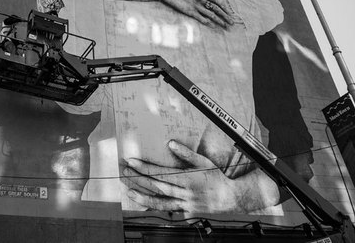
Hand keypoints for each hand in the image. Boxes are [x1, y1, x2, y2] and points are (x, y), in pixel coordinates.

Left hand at [122, 140, 278, 212]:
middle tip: (125, 173)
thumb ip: (186, 153)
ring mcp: (184, 204)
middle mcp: (184, 192)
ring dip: (143, 197)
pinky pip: (168, 210)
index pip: (161, 172)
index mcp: (187, 178)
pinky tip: (146, 204)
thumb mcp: (203, 162)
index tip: (132, 162)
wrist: (229, 198)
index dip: (145, 168)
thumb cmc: (216, 177)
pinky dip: (156, 208)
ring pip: (160, 201)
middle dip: (139, 179)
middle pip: (157, 186)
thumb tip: (171, 143)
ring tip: (130, 192)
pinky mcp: (186, 212)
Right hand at [160, 0, 234, 27]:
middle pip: (218, 9)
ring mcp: (196, 5)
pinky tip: (212, 26)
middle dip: (226, 16)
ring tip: (225, 26)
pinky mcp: (189, 11)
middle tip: (232, 23)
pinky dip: (208, 22)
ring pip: (211, 14)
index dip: (226, 8)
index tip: (231, 13)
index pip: (219, 1)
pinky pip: (201, 18)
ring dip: (220, 21)